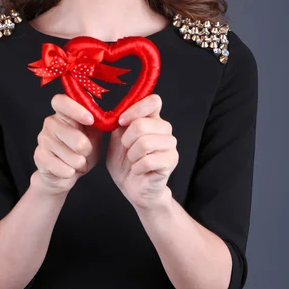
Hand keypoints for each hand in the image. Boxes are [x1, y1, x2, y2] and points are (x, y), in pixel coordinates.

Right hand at [30, 93, 102, 195]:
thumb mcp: (94, 134)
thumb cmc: (82, 150)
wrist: (67, 173)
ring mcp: (43, 139)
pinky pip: (59, 166)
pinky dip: (70, 171)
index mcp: (64, 113)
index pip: (60, 101)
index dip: (75, 109)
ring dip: (78, 162)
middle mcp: (50, 123)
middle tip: (87, 152)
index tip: (90, 120)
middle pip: (68, 132)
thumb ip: (98, 122)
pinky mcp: (39, 156)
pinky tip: (69, 170)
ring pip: (66, 153)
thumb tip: (109, 114)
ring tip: (78, 162)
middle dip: (84, 147)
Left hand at [105, 94, 178, 209]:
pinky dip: (136, 168)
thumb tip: (118, 112)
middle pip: (142, 124)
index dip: (136, 109)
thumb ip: (119, 123)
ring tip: (133, 160)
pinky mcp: (171, 161)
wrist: (132, 187)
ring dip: (131, 155)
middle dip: (126, 140)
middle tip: (126, 149)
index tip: (121, 122)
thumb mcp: (116, 139)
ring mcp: (170, 144)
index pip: (154, 100)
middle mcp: (164, 128)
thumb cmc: (125, 161)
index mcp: (152, 118)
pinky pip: (148, 161)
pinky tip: (138, 170)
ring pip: (145, 143)